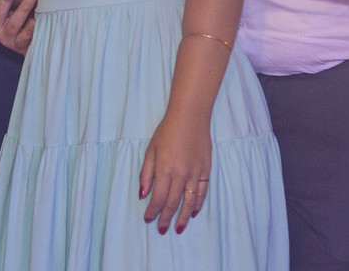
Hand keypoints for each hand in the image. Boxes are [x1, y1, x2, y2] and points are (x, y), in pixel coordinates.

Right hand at [0, 0, 36, 53]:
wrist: (19, 43)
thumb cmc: (6, 22)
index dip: (4, 1)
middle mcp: (3, 36)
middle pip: (13, 23)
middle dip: (22, 8)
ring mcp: (16, 43)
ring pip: (24, 33)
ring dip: (31, 21)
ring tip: (39, 9)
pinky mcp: (26, 47)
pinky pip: (32, 39)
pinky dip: (36, 31)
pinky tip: (40, 22)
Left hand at [139, 111, 211, 234]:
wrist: (190, 119)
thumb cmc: (166, 132)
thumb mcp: (150, 150)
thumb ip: (146, 174)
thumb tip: (143, 194)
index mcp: (164, 170)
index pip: (157, 198)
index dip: (152, 211)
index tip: (148, 219)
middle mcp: (180, 175)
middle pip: (172, 203)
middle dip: (166, 218)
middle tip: (162, 230)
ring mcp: (194, 174)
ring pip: (189, 202)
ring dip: (183, 217)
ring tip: (178, 229)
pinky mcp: (205, 172)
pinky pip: (202, 193)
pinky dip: (197, 205)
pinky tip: (193, 213)